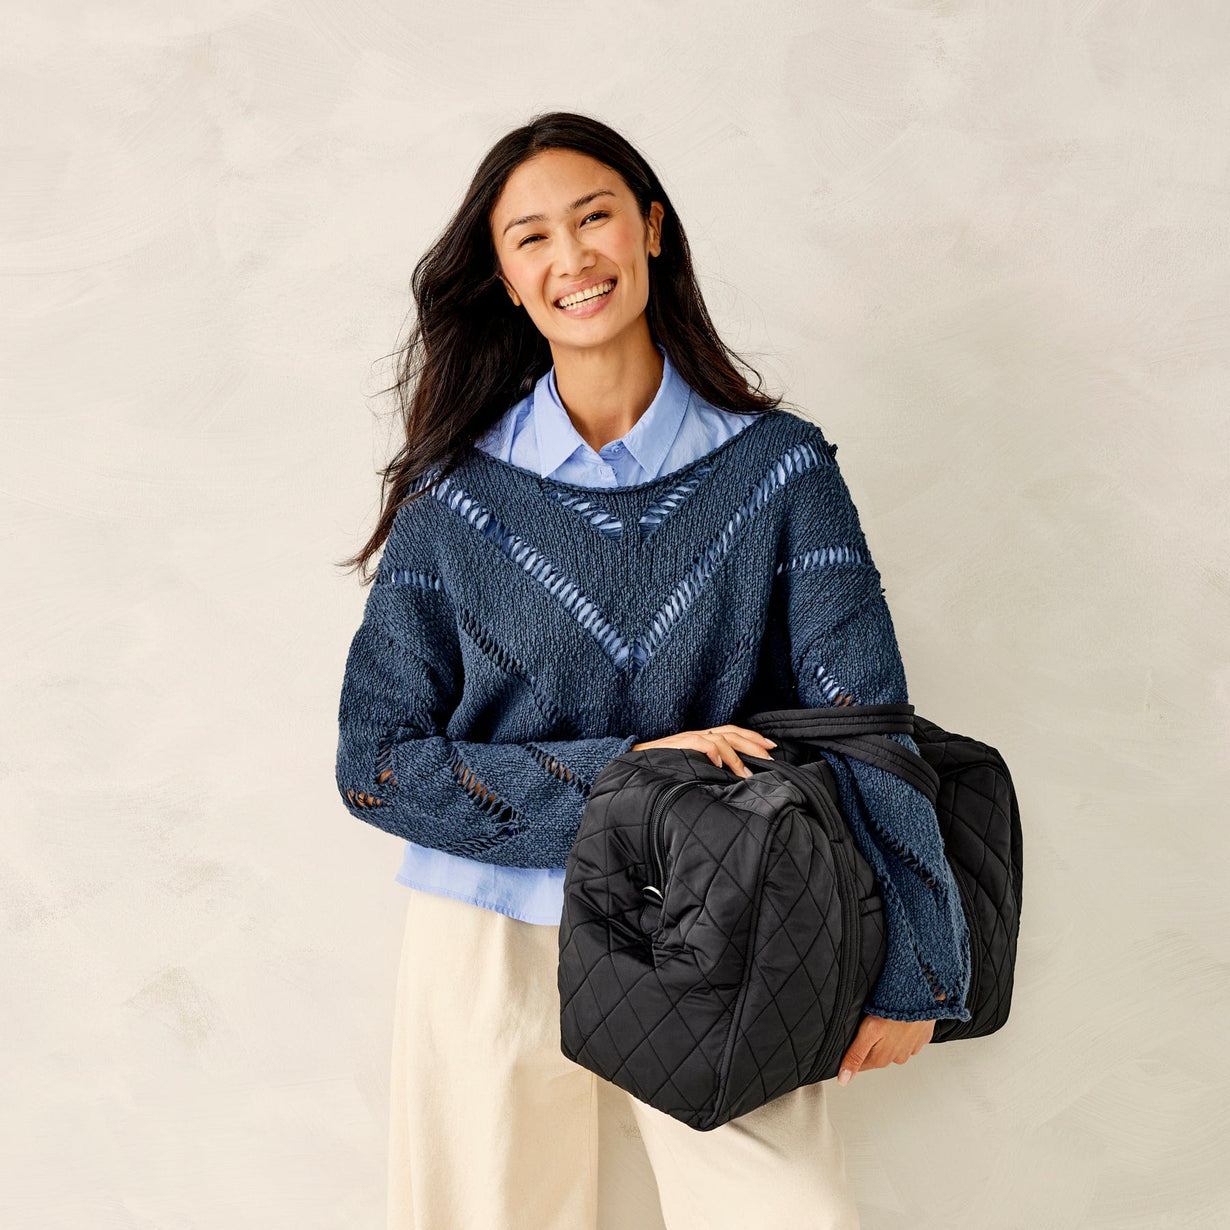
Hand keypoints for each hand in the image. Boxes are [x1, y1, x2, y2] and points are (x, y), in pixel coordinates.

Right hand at [630, 725, 776, 778]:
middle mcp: (697, 735)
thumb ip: (709, 772)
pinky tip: (720, 765)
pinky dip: (712, 752)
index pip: (732, 732)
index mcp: (702, 739)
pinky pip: (699, 743)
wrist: (631, 763)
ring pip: (719, 738)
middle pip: (731, 733)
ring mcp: (686, 739)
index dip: (753, 738)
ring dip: (736, 756)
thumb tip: (734, 783)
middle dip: (753, 744)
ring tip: (746, 773)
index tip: (772, 747)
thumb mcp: (690, 769)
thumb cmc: (661, 770)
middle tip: (770, 758)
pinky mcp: (676, 745)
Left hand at [836, 1013, 935, 1084]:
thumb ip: (855, 1055)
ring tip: (885, 1016)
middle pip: (876, 1054)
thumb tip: (843, 1079)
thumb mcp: (868, 1032)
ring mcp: (911, 1048)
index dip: (852, 1053)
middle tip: (868, 1022)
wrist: (922, 996)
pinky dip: (902, 1028)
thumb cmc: (894, 1011)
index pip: (861, 1064)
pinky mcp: (922, 1037)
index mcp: (882, 1058)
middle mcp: (897, 1057)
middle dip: (870, 1042)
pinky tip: (899, 1016)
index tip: (849, 1040)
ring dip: (887, 1035)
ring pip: (893, 1045)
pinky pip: (908, 1037)